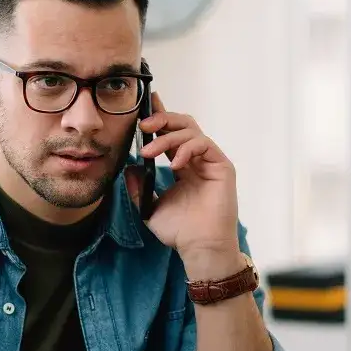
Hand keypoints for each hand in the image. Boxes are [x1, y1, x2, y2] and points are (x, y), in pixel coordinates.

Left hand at [125, 92, 241, 276]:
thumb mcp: (149, 207)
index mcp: (182, 166)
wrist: (198, 247)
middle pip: (182, 125)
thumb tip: (128, 168)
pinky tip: (174, 164)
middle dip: (162, 119)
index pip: (171, 134)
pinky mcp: (222, 166)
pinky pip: (204, 144)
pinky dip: (186, 149)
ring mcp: (210, 162)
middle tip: (143, 126)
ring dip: (167, 137)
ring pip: (190, 131)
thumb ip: (138, 187)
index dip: (160, 117)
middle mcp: (197, 160)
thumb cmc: (179, 231)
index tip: (146, 103)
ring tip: (150, 152)